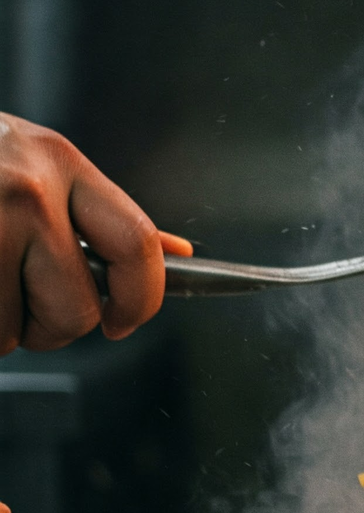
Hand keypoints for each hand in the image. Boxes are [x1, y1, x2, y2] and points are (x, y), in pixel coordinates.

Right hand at [0, 112, 192, 355]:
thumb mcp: (33, 163)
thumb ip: (98, 213)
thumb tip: (178, 253)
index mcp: (59, 162)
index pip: (136, 245)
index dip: (140, 299)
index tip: (124, 321)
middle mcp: (23, 190)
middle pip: (76, 310)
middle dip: (51, 328)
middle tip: (22, 308)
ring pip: (10, 331)